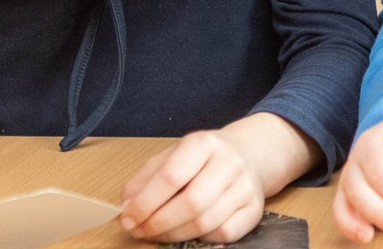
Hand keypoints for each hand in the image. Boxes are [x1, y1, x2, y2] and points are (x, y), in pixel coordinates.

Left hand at [119, 130, 265, 242]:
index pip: (171, 177)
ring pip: (206, 222)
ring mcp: (246, 187)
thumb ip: (144, 179)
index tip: (128, 219)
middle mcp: (229, 163)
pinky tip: (188, 231)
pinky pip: (225, 233)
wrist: (249, 155)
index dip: (145, 203)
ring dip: (174, 235)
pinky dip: (201, 238)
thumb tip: (127, 207)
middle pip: (191, 203)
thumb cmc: (201, 159)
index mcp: (204, 144)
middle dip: (159, 223)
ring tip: (157, 234)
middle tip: (140, 231)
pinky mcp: (255, 209)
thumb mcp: (171, 157)